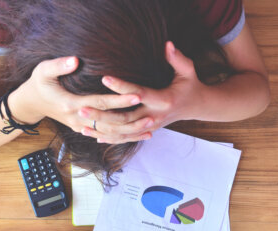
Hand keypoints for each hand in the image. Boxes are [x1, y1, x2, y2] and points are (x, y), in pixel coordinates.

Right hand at [10, 56, 153, 141]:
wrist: (30, 104)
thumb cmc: (38, 84)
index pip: (100, 103)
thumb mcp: (43, 70)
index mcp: (70, 104)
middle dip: (131, 121)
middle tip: (151, 117)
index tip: (137, 95)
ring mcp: (80, 127)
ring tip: (150, 129)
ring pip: (109, 134)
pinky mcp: (83, 129)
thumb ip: (59, 65)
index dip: (119, 100)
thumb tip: (76, 60)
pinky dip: (122, 137)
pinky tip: (138, 135)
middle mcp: (77, 119)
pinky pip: (105, 136)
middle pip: (109, 123)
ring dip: (130, 133)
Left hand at [79, 41, 206, 142]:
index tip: (104, 78)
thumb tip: (168, 45)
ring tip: (81, 122)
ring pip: (122, 132)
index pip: (139, 94)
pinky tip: (93, 135)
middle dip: (102, 114)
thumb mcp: (189, 70)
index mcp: (164, 101)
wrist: (196, 107)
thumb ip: (177, 59)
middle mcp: (154, 116)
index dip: (122, 87)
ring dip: (101, 128)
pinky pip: (125, 138)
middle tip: (82, 107)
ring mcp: (149, 126)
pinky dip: (109, 138)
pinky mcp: (145, 131)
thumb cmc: (190, 85)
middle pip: (124, 118)